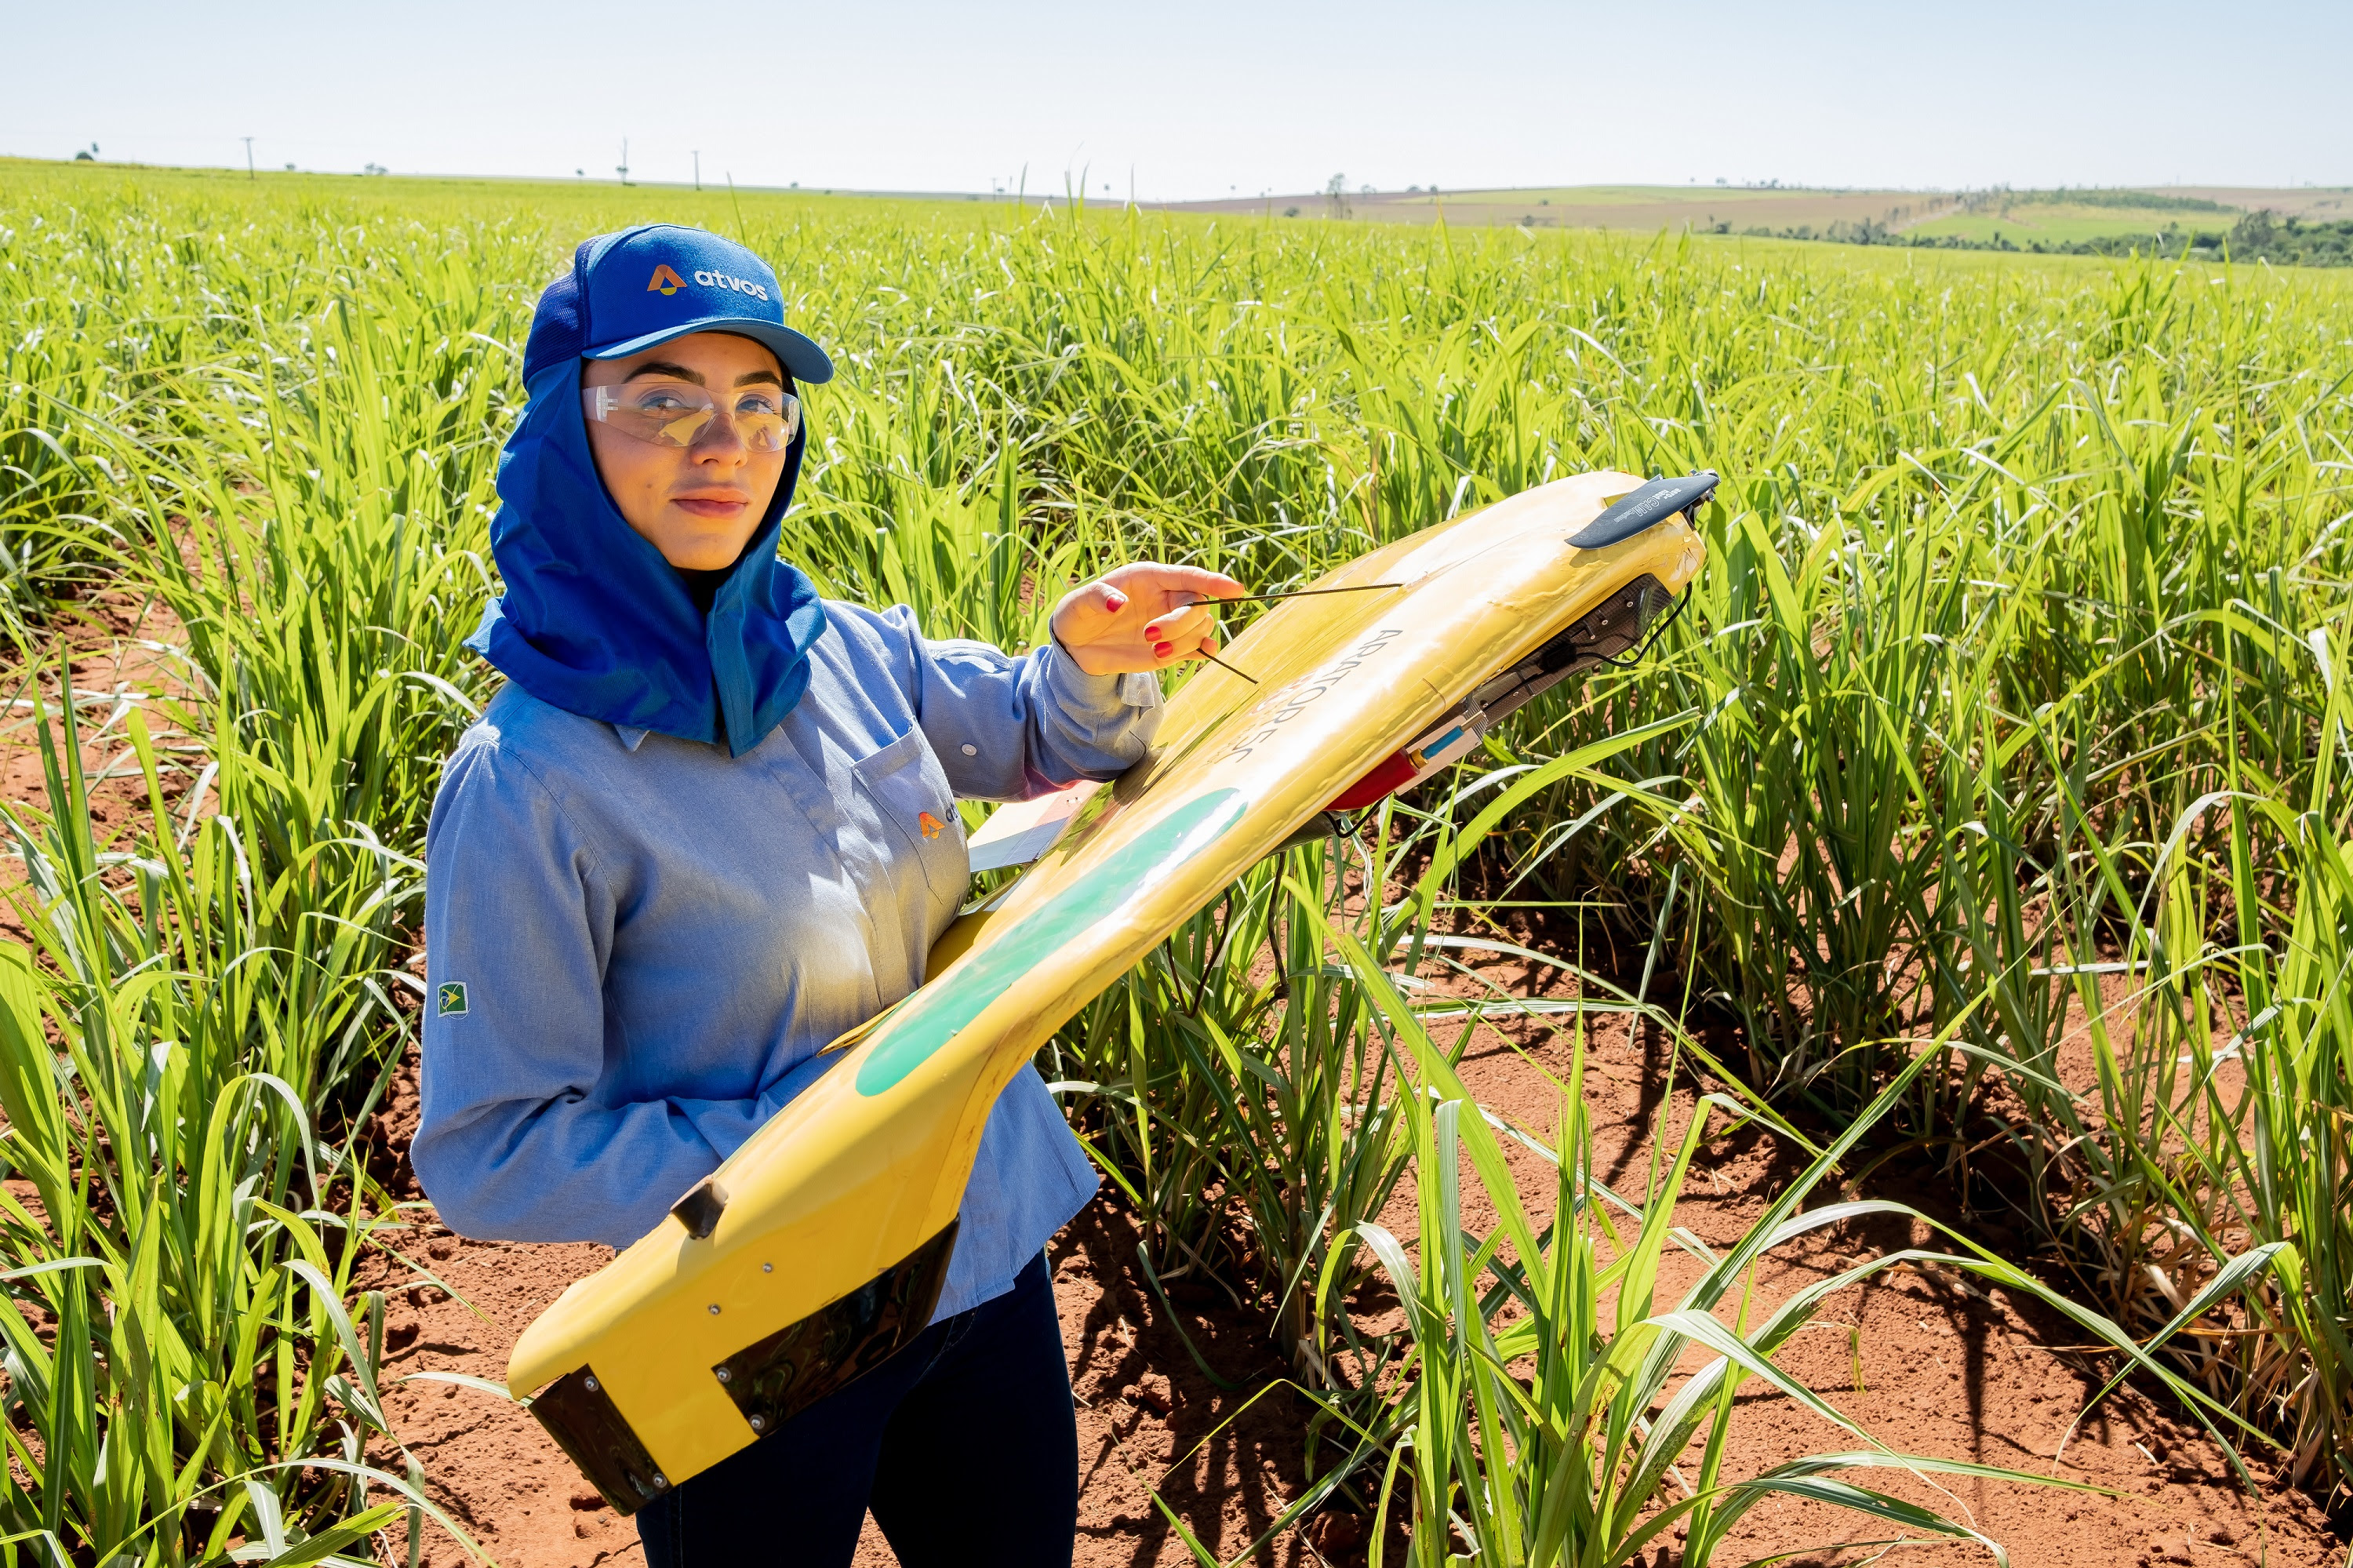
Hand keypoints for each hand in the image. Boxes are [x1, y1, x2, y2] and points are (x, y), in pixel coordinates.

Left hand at [1049, 562, 1247, 675]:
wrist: (1076, 645)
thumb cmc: (1078, 614)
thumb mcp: (1079, 602)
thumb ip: (1098, 597)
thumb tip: (1119, 603)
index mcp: (1150, 578)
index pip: (1189, 576)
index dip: (1214, 581)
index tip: (1235, 590)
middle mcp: (1166, 598)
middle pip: (1198, 606)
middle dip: (1182, 623)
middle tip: (1150, 637)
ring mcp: (1171, 624)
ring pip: (1201, 628)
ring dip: (1186, 642)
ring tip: (1156, 653)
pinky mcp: (1170, 648)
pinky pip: (1197, 648)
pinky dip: (1203, 652)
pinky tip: (1200, 655)